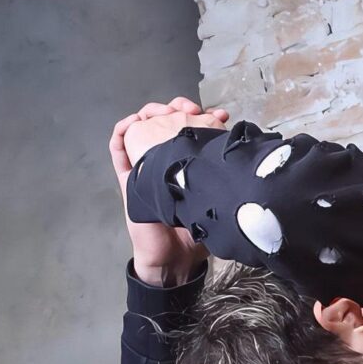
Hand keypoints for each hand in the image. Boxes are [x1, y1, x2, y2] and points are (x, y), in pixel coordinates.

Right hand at [111, 99, 225, 287]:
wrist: (176, 255)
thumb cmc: (197, 230)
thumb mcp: (215, 198)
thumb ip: (226, 178)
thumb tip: (244, 156)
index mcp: (185, 164)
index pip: (189, 129)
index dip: (200, 114)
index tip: (215, 113)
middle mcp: (165, 162)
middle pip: (164, 122)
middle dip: (175, 107)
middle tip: (190, 107)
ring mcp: (145, 168)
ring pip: (140, 129)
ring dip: (149, 114)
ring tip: (162, 111)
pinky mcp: (128, 179)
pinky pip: (118, 150)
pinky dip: (121, 132)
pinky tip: (132, 123)